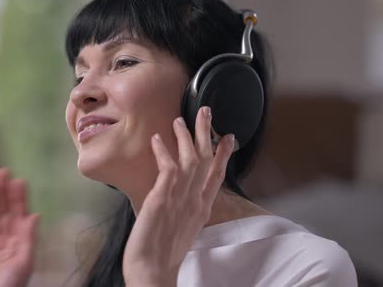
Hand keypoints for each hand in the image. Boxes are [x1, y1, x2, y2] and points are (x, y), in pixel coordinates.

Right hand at [0, 168, 39, 286]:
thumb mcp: (24, 263)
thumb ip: (29, 238)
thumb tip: (36, 215)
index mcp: (20, 243)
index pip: (21, 215)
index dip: (19, 198)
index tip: (18, 180)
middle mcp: (4, 241)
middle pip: (4, 211)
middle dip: (3, 193)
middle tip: (1, 172)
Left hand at [122, 106, 234, 286]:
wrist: (154, 271)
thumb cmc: (164, 253)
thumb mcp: (183, 229)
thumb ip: (186, 210)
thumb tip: (182, 198)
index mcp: (202, 209)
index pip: (217, 176)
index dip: (223, 155)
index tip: (228, 137)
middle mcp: (195, 201)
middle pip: (206, 160)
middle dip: (207, 133)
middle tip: (206, 112)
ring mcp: (180, 198)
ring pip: (190, 159)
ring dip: (185, 136)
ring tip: (179, 119)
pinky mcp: (162, 197)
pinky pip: (167, 167)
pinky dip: (163, 151)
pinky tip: (157, 139)